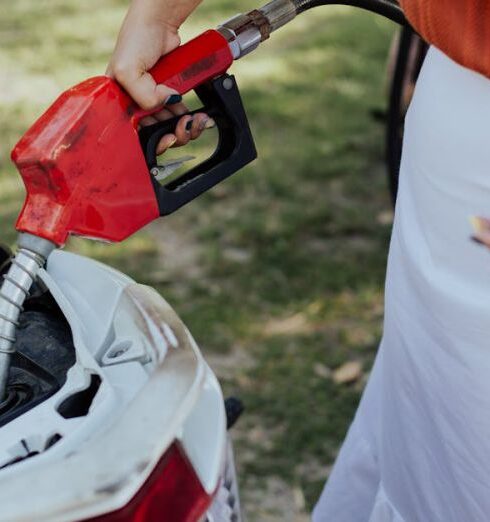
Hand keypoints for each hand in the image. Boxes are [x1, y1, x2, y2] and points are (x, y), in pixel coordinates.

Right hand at [107, 0, 210, 153]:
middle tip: (184, 127)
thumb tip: (166, 105)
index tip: (169, 138)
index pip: (137, 134)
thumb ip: (143, 96)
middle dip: (174, 135)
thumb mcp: (127, 70)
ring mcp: (155, 101)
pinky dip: (190, 118)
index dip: (155, 141)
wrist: (159, 22)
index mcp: (122, 104)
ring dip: (185, 128)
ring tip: (193, 120)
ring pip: (171, 127)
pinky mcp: (171, 95)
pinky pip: (181, 115)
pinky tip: (195, 115)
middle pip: (157, 134)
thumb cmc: (135, 39)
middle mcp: (137, 105)